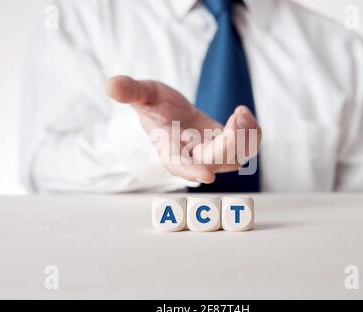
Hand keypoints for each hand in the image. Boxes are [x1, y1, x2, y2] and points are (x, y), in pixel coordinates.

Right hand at [106, 76, 261, 183]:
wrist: (171, 113)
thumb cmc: (154, 105)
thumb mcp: (143, 93)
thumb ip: (130, 91)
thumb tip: (110, 84)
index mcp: (167, 147)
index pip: (177, 163)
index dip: (190, 169)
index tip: (206, 175)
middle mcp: (190, 157)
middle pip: (215, 160)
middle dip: (231, 141)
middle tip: (238, 114)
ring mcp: (211, 154)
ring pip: (236, 157)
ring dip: (245, 137)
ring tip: (240, 112)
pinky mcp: (226, 146)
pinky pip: (246, 147)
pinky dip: (251, 133)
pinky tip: (242, 114)